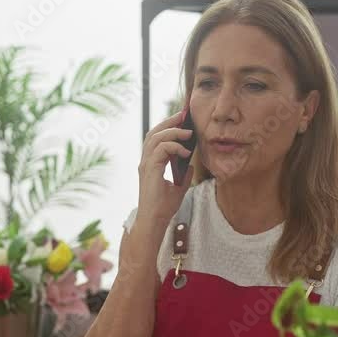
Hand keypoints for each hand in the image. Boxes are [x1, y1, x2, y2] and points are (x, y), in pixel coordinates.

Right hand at [135, 110, 194, 232]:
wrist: (155, 221)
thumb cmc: (163, 208)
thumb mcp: (178, 188)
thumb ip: (183, 175)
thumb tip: (191, 165)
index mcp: (150, 164)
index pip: (156, 138)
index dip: (168, 127)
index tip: (182, 120)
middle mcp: (146, 161)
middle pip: (154, 133)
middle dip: (169, 122)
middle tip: (184, 115)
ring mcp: (146, 165)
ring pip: (156, 138)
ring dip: (173, 132)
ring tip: (188, 132)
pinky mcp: (150, 170)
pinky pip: (161, 149)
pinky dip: (174, 146)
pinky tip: (186, 152)